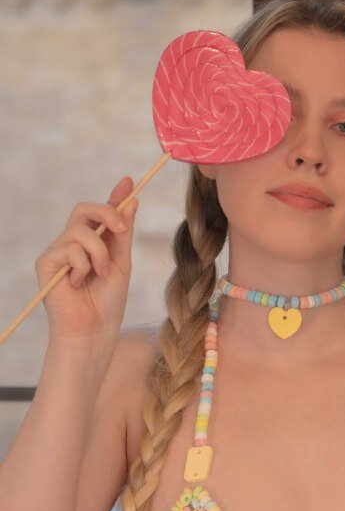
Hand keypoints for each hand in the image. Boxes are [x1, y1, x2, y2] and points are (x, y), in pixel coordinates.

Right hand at [35, 176, 138, 342]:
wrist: (95, 329)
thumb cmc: (108, 301)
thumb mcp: (122, 261)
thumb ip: (123, 232)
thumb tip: (131, 200)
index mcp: (93, 242)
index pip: (100, 213)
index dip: (114, 196)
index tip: (129, 181)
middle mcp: (72, 243)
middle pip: (85, 209)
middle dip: (107, 213)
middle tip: (122, 229)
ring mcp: (58, 251)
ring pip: (81, 231)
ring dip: (99, 253)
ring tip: (102, 274)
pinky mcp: (46, 262)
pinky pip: (70, 248)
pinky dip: (83, 265)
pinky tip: (79, 283)